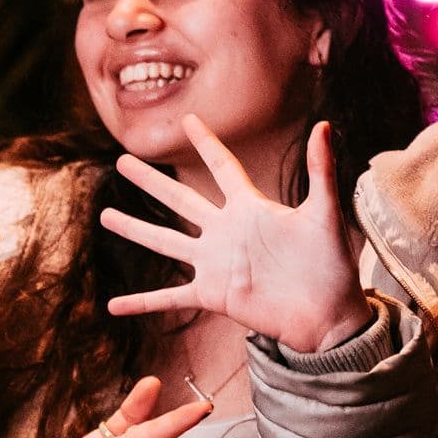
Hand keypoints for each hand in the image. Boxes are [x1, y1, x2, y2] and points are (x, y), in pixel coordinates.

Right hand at [96, 117, 374, 353]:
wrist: (329, 318)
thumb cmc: (332, 267)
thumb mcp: (325, 215)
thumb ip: (321, 171)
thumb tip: (325, 124)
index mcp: (251, 209)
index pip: (223, 168)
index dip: (207, 143)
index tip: (189, 119)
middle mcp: (227, 232)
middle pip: (180, 199)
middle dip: (151, 181)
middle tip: (123, 162)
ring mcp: (216, 264)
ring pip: (165, 241)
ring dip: (135, 229)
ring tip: (105, 216)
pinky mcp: (212, 295)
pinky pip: (170, 298)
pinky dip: (142, 302)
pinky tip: (113, 305)